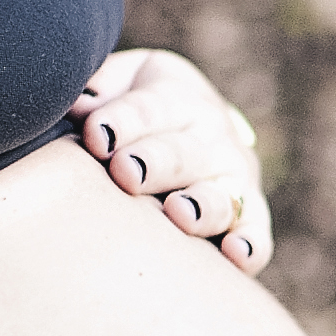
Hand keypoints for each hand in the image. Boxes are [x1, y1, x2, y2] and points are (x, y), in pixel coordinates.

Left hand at [73, 46, 273, 272]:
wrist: (196, 123)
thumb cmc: (142, 108)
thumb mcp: (123, 80)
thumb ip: (101, 87)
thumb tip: (80, 101)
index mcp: (179, 100)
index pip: (152, 108)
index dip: (124, 120)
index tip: (97, 134)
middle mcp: (214, 140)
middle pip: (185, 153)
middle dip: (157, 163)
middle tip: (126, 171)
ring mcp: (234, 180)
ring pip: (222, 195)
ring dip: (202, 206)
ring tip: (178, 213)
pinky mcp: (249, 217)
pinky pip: (255, 233)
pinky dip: (250, 245)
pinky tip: (234, 255)